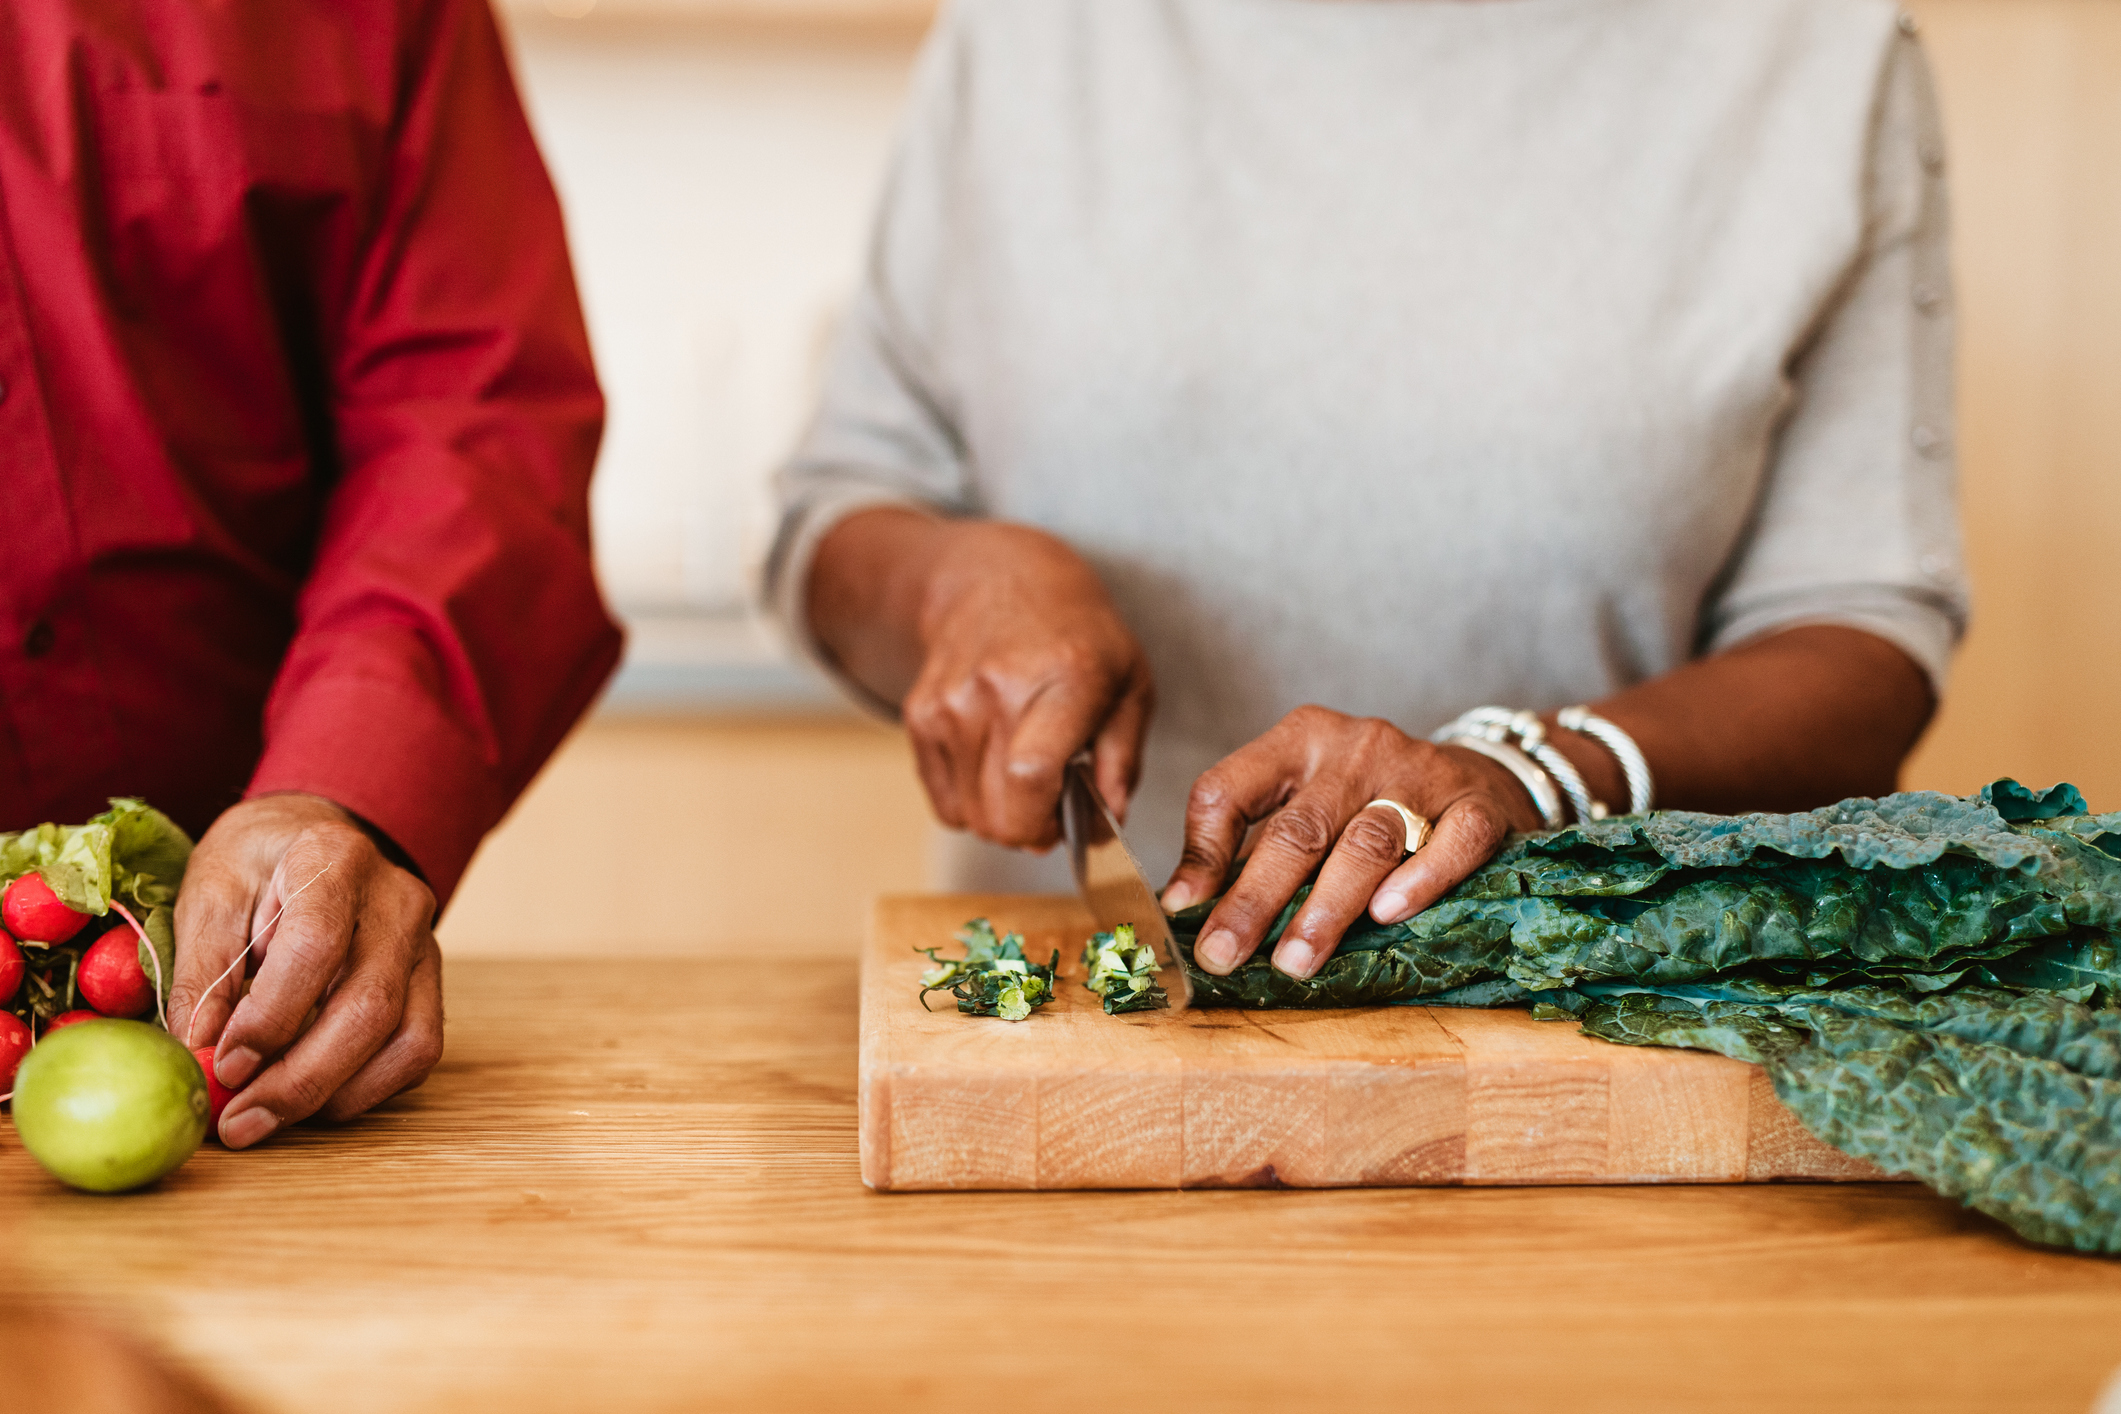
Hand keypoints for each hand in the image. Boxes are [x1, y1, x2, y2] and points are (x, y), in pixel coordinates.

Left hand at [168, 794, 443, 1148]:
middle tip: (239, 1122)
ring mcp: (425, 944)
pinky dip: (366, 1088)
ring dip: (336, 1094)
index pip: (317, 946)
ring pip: (407, 1039)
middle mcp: (397, 900)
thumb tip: (198, 1052)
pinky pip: (417, 1051)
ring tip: (268, 1115)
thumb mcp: (210, 896)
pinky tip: (312, 1097)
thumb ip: (203, 971)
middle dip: (301, 1078)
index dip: (272, 1017)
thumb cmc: (255, 866)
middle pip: (370, 1005)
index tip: (222, 1066)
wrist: (311, 839)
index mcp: (334, 859)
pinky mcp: (431, 983)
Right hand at [810, 509, 1153, 848]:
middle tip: (1052, 805)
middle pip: (997, 812)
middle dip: (1029, 831)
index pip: (1030, 775)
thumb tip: (1104, 829)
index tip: (1066, 822)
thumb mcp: (1131, 685)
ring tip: (1025, 777)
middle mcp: (997, 688)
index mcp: (1064, 678)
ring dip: (1001, 816)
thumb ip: (1123, 763)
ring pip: (969, 816)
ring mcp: (949, 702)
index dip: (1046, 822)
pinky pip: (944, 804)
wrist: (1000, 578)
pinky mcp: (918, 715)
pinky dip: (971, 803)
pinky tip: (994, 765)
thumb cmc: (1078, 637)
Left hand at [1160, 706, 1545, 979]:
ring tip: (1296, 962)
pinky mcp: (1477, 805)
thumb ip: (1250, 846)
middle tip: (1225, 954)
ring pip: (1366, 842)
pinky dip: (1420, 879)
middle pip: (1297, 828)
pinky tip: (1389, 914)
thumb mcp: (1303, 804)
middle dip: (1255, 899)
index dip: (1202, 854)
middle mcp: (1355, 748)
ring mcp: (1419, 773)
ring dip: (1327, 908)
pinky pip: (1452, 842)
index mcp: (1298, 740)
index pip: (1231, 788)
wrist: (1479, 778)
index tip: (1183, 911)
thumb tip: (1184, 909)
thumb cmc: (1370, 802)